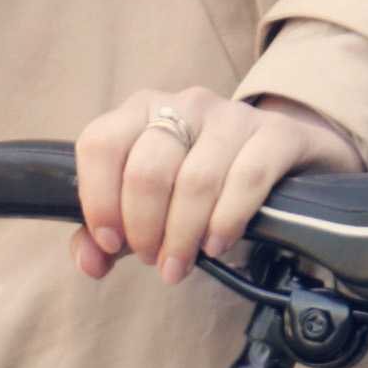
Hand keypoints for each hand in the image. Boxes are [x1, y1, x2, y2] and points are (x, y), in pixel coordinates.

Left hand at [71, 86, 358, 284]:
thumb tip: (89, 261)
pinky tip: (216, 245)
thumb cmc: (199, 182)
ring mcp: (231, 114)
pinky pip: (245, 181)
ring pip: (195, 181)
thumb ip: (107, 235)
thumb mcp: (147, 205)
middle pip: (147, 171)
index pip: (100, 145)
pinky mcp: (274, 133)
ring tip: (179, 263)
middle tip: (153, 258)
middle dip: (145, 229)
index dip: (99, 201)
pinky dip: (225, 222)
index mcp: (140, 111)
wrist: (279, 158)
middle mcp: (184, 104)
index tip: (111, 242)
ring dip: (182, 236)